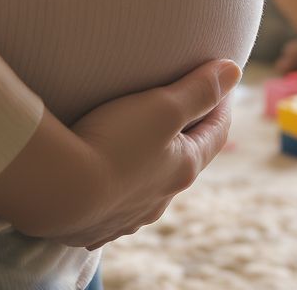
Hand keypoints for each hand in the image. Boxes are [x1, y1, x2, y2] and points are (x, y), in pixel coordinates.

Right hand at [0, 58, 239, 248]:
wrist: (61, 191)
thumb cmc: (115, 142)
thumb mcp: (162, 107)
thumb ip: (199, 89)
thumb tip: (235, 70)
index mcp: (183, 168)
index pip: (215, 134)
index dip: (221, 105)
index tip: (220, 85)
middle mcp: (160, 198)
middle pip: (183, 162)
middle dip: (186, 136)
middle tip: (180, 111)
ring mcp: (128, 216)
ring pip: (149, 187)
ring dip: (151, 165)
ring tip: (139, 144)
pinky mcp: (95, 226)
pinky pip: (114, 206)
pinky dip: (118, 189)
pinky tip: (104, 183)